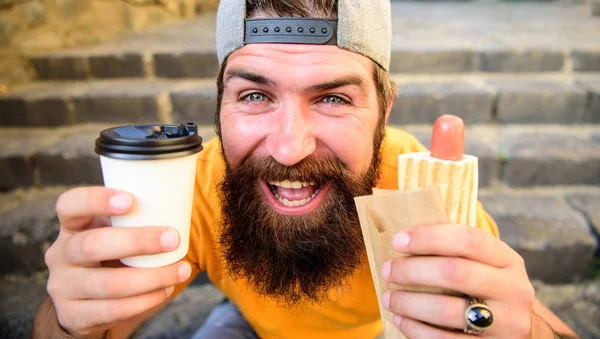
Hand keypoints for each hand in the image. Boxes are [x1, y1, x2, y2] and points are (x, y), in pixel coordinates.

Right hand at [45, 187, 192, 336]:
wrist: (82, 303)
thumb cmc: (109, 255)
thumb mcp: (111, 233)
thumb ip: (132, 220)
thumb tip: (180, 204)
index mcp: (72, 226)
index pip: (70, 205)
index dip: (96, 200)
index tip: (131, 200)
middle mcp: (61, 255)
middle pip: (91, 245)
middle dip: (137, 242)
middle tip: (172, 238)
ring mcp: (64, 287)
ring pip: (108, 284)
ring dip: (151, 278)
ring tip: (181, 270)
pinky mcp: (74, 315)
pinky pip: (113, 310)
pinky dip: (145, 300)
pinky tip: (165, 290)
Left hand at [381, 225, 534, 338]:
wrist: (522, 332)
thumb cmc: (489, 291)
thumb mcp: (486, 266)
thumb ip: (457, 252)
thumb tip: (406, 239)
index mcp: (508, 261)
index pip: (469, 239)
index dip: (429, 237)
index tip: (398, 240)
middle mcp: (513, 290)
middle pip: (455, 272)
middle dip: (412, 270)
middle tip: (388, 270)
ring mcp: (507, 323)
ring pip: (447, 310)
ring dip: (409, 303)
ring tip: (389, 298)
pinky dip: (417, 329)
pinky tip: (402, 320)